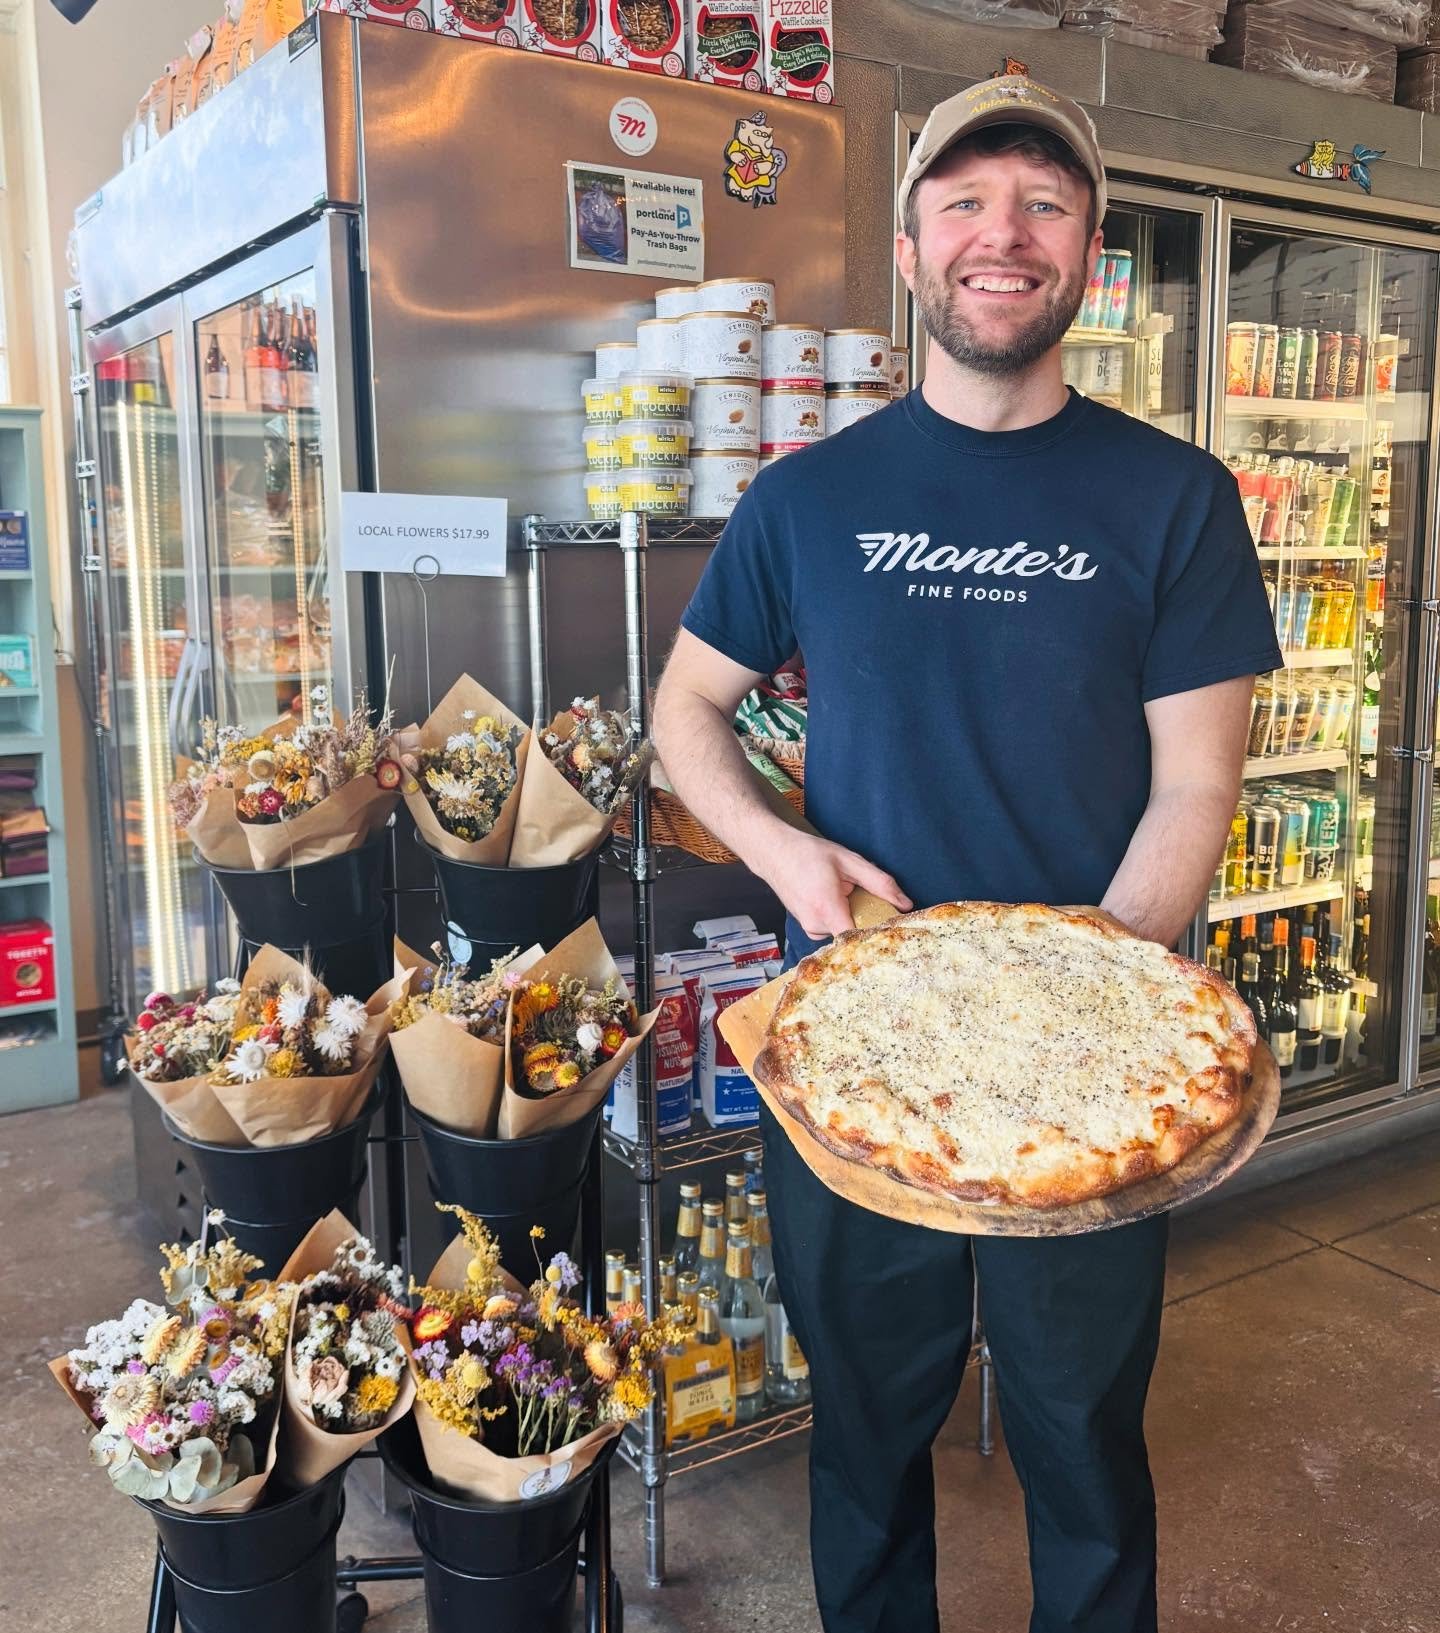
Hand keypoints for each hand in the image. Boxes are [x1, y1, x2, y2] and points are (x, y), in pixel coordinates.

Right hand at [756, 829, 911, 939]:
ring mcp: (810, 929)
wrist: (773, 853)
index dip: (879, 935)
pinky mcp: (808, 928)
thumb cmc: (808, 853)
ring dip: (852, 915)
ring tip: (845, 892)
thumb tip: (905, 904)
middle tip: (867, 897)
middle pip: (855, 934)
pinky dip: (840, 916)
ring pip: (844, 931)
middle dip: (867, 918)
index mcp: (827, 909)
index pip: (860, 938)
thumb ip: (880, 883)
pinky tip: (835, 898)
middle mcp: (816, 925)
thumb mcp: (849, 861)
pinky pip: (834, 929)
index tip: (894, 928)